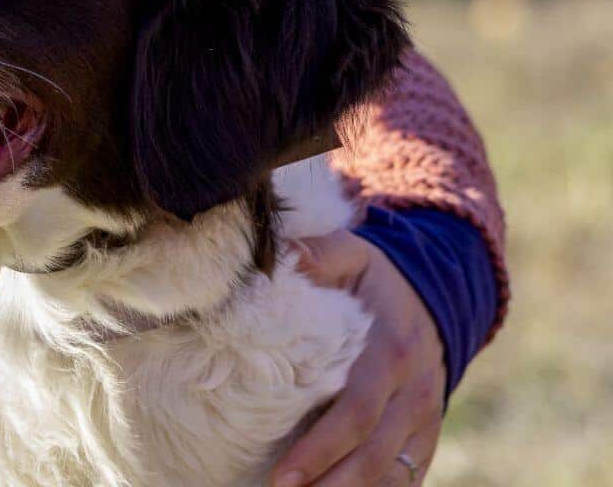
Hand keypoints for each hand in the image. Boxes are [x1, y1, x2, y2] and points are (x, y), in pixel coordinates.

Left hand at [272, 229, 445, 486]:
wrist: (435, 294)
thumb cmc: (373, 279)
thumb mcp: (350, 255)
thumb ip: (317, 255)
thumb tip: (281, 257)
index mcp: (393, 351)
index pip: (357, 411)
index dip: (321, 448)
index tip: (282, 475)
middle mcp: (415, 393)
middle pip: (373, 455)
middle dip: (329, 485)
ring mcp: (425, 420)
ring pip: (391, 475)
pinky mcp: (426, 437)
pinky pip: (407, 479)